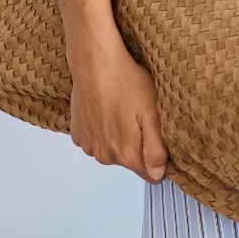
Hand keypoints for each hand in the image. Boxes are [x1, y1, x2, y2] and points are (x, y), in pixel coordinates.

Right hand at [67, 29, 169, 184]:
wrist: (94, 62)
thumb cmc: (127, 82)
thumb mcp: (151, 112)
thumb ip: (156, 148)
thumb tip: (159, 175)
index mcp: (127, 155)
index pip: (151, 174)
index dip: (160, 158)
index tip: (160, 136)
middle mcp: (105, 157)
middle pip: (132, 161)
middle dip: (139, 144)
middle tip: (140, 115)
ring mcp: (89, 146)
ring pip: (113, 150)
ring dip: (120, 136)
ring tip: (122, 109)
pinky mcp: (78, 134)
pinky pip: (97, 140)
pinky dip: (103, 129)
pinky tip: (107, 108)